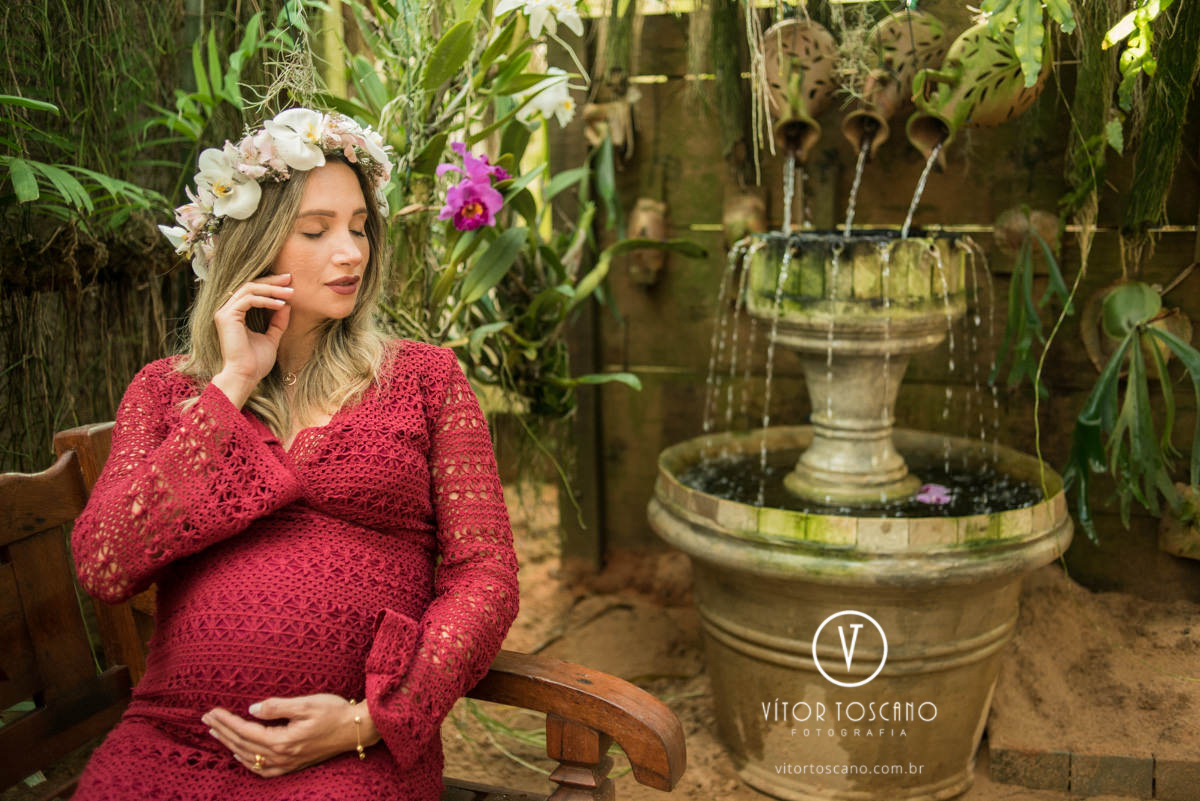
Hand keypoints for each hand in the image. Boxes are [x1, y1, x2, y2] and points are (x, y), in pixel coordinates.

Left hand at [202, 693, 379, 776]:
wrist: (356, 728)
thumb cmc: (334, 711)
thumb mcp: (306, 703)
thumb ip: (277, 706)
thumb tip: (251, 709)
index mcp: (283, 740)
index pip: (245, 730)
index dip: (226, 721)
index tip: (211, 711)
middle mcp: (282, 756)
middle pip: (243, 745)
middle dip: (222, 731)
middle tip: (205, 719)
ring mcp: (287, 764)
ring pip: (249, 758)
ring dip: (230, 745)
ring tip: (216, 733)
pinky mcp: (293, 766)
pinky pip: (262, 769)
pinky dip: (246, 761)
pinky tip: (239, 753)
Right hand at [211, 273, 293, 401]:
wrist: (246, 376)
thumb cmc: (256, 362)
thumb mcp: (271, 338)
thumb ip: (277, 322)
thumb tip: (286, 305)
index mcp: (235, 314)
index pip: (252, 291)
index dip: (270, 285)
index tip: (288, 283)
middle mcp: (227, 310)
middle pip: (250, 285)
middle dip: (272, 281)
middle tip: (290, 278)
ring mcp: (224, 312)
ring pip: (250, 289)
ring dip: (272, 289)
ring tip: (290, 293)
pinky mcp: (226, 317)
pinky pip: (249, 300)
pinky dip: (266, 300)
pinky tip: (280, 305)